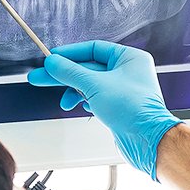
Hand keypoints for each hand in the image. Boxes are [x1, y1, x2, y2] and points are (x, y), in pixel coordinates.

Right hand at [26, 40, 179, 179]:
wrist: (147, 140)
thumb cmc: (135, 110)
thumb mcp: (95, 85)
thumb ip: (70, 72)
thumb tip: (54, 63)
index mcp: (129, 58)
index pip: (94, 48)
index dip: (71, 53)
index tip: (53, 58)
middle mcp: (129, 72)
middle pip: (89, 68)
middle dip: (65, 74)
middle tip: (42, 76)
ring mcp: (124, 90)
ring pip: (91, 85)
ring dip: (74, 92)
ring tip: (64, 102)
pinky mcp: (119, 107)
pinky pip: (96, 99)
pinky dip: (86, 102)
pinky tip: (81, 106)